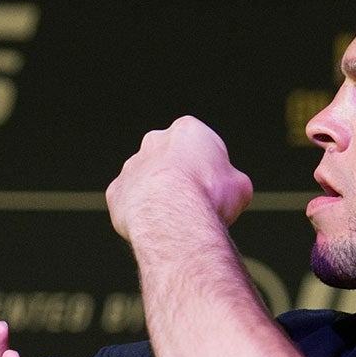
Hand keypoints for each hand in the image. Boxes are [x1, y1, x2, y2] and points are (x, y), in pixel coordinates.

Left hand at [105, 116, 253, 240]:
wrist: (171, 216)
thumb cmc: (208, 196)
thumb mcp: (240, 187)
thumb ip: (231, 183)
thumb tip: (232, 192)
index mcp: (187, 130)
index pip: (201, 146)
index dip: (210, 171)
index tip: (214, 189)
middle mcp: (154, 141)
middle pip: (170, 161)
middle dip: (179, 179)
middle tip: (192, 204)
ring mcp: (131, 166)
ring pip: (147, 182)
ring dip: (157, 197)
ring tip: (172, 220)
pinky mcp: (115, 191)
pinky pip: (129, 203)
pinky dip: (139, 214)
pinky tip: (153, 226)